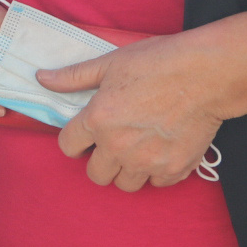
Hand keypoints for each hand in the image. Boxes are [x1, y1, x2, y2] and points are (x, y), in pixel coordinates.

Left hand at [40, 35, 223, 191]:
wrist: (205, 74)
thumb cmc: (157, 62)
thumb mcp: (109, 63)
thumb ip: (73, 77)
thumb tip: (42, 78)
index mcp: (98, 120)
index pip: (68, 147)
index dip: (74, 139)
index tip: (84, 133)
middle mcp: (118, 147)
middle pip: (95, 174)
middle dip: (99, 160)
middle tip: (112, 142)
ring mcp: (147, 162)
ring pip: (125, 184)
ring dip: (126, 170)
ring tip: (136, 149)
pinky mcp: (174, 170)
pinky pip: (156, 184)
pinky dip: (156, 172)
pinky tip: (160, 151)